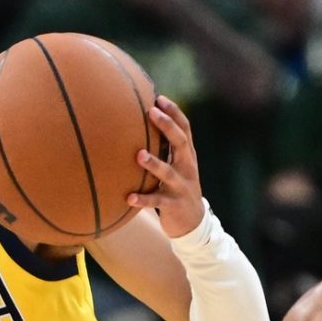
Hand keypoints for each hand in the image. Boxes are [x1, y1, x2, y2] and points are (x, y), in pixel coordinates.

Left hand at [126, 96, 205, 236]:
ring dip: (153, 163)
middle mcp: (187, 168)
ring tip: (138, 155)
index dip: (174, 113)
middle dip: (167, 126)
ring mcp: (181, 187)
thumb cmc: (178, 187)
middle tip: (151, 112)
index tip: (159, 98)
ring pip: (167, 173)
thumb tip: (146, 121)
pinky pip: (156, 201)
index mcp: (188, 156)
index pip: (185, 129)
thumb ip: (167, 148)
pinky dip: (143, 200)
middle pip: (180, 143)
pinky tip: (128, 198)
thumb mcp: (178, 166)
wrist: (193, 222)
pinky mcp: (173, 205)